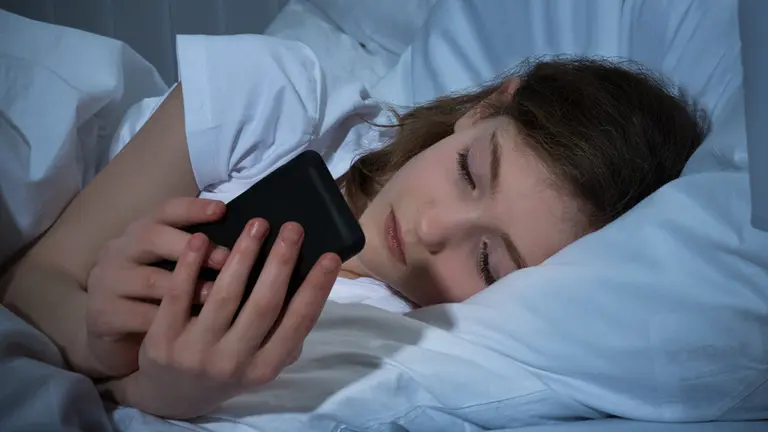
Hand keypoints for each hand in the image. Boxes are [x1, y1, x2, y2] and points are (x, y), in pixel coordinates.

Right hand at [85, 197, 229, 377]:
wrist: (113, 334)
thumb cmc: (154, 294)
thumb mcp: (170, 266)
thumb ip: (197, 251)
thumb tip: (247, 242)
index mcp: (140, 232)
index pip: (165, 210)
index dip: (193, 208)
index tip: (222, 210)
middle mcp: (119, 250)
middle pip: (151, 236)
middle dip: (190, 246)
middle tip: (225, 258)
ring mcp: (106, 282)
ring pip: (148, 279)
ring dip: (186, 287)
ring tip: (217, 294)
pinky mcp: (103, 314)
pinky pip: (139, 315)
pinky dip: (169, 320)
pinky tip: (193, 326)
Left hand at [104, 219, 340, 418]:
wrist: (170, 394)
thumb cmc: (227, 367)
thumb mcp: (259, 361)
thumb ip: (282, 333)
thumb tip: (306, 283)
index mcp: (264, 368)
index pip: (298, 323)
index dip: (316, 289)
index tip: (331, 257)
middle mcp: (233, 363)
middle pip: (264, 305)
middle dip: (281, 262)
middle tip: (293, 227)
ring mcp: (195, 353)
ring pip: (224, 295)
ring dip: (243, 255)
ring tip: (257, 224)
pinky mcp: (163, 341)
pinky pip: (179, 296)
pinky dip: (191, 265)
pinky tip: (201, 238)